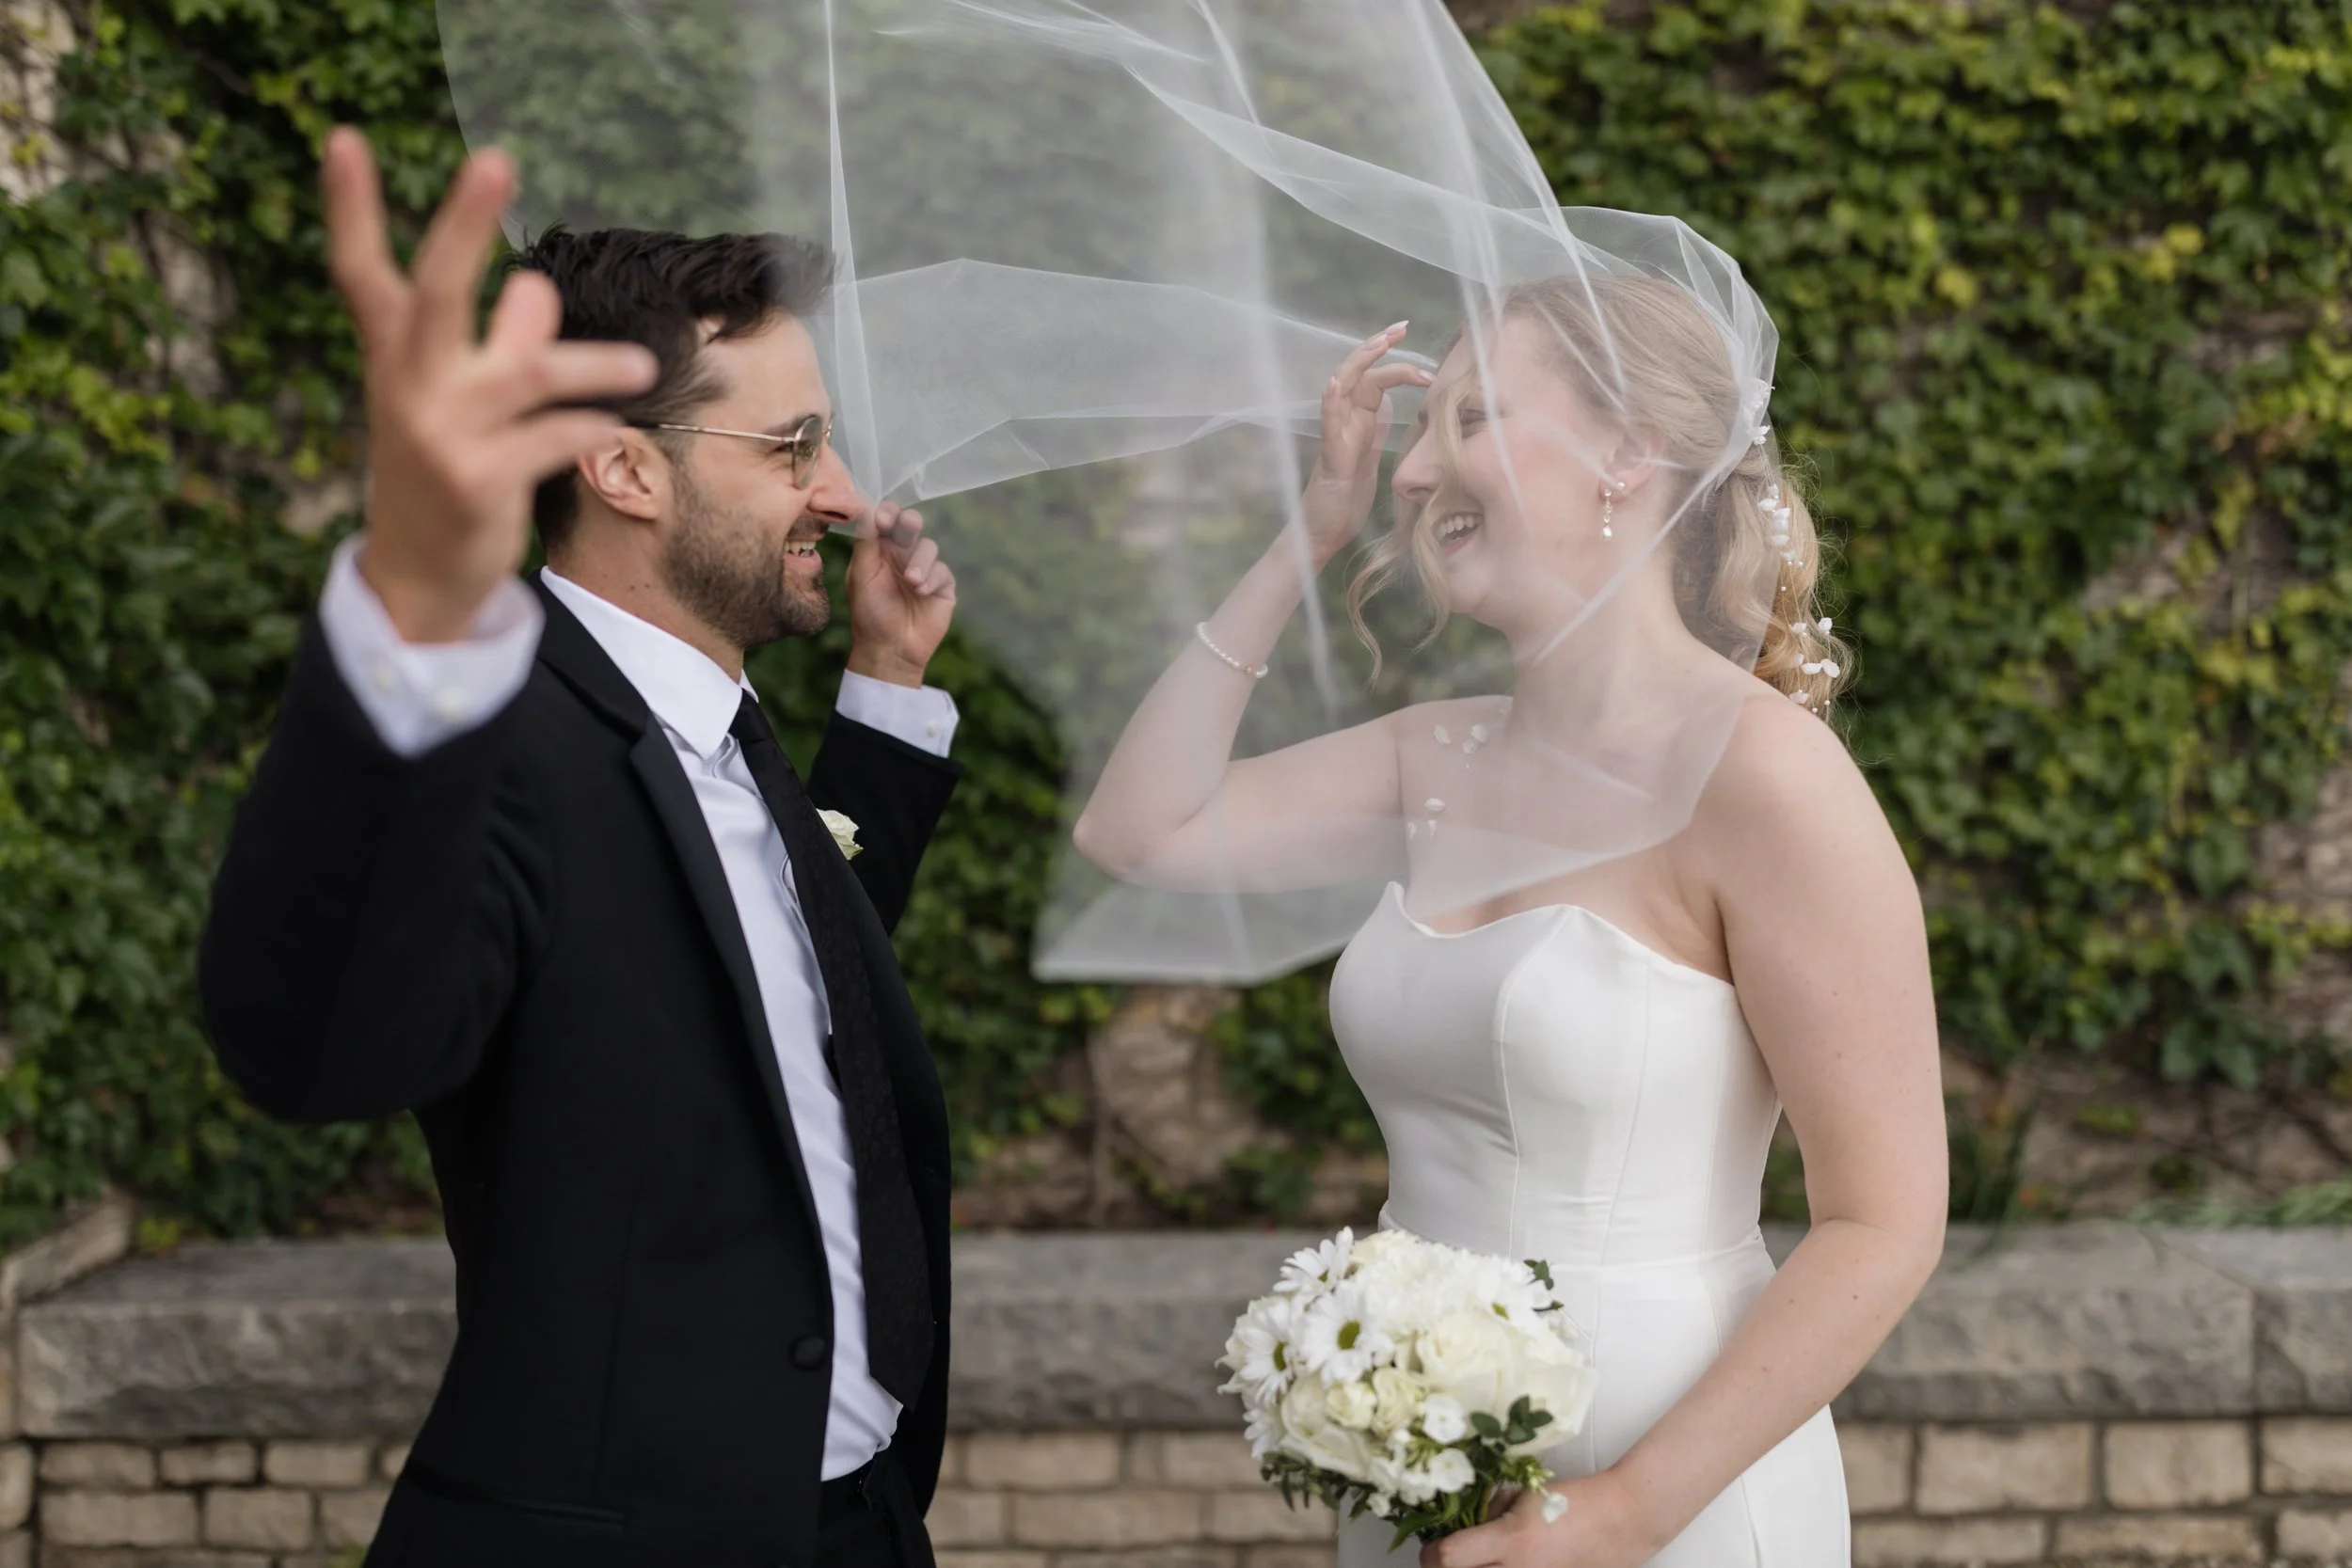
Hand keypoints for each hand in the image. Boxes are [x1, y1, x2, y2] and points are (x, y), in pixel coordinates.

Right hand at [323, 128, 657, 641]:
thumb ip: (501, 343)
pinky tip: (614, 428)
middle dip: (463, 223)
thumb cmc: (445, 474)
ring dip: (590, 364)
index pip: (361, 272)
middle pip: (433, 291)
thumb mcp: (462, 404)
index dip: (348, 207)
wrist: (420, 581)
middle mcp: (409, 387)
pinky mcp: (479, 482)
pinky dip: (590, 429)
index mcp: (395, 359)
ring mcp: (441, 435)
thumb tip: (533, 283)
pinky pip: (552, 439)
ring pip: (526, 373)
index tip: (341, 136)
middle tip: (493, 157)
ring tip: (643, 365)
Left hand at [844, 499, 956, 686]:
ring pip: (929, 546)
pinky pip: (942, 570)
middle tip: (908, 526)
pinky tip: (922, 592)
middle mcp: (901, 554)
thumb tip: (868, 509)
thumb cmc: (870, 613)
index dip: (886, 513)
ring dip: (920, 561)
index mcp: (878, 549)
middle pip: (910, 524)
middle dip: (910, 522)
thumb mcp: (861, 576)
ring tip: (912, 581)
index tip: (883, 519)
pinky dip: (932, 578)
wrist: (891, 649)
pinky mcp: (941, 585)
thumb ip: (865, 543)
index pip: (884, 519)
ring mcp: (923, 568)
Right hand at [1298, 322, 1431, 566]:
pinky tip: (1337, 382)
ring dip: (1360, 362)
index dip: (1398, 362)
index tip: (1422, 351)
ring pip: (1343, 387)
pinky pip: (1327, 422)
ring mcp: (1335, 436)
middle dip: (1380, 346)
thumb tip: (1394, 406)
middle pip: (1360, 372)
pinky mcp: (1329, 456)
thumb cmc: (1345, 501)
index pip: (1377, 379)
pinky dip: (1331, 401)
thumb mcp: (1370, 460)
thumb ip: (1377, 432)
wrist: (1323, 533)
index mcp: (1360, 423)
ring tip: (1378, 342)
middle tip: (1402, 326)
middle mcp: (1345, 422)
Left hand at [1419, 1471, 1662, 1567]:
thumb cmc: (1574, 1503)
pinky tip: (1504, 1564)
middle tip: (1449, 1557)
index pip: (1448, 1557)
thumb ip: (1488, 1509)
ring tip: (1481, 1559)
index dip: (1430, 1552)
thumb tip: (1460, 1520)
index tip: (1431, 1544)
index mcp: (1511, 1541)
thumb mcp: (1523, 1495)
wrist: (1619, 1522)